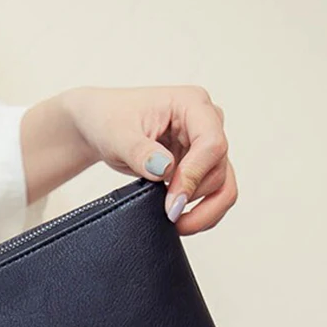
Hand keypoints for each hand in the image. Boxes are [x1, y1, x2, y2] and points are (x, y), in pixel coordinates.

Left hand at [63, 86, 236, 234]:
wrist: (103, 125)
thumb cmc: (111, 119)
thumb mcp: (118, 135)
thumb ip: (140, 152)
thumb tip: (165, 168)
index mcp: (192, 104)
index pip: (211, 143)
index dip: (194, 177)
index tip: (172, 203)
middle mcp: (206, 122)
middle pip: (219, 168)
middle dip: (194, 197)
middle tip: (167, 214)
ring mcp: (205, 145)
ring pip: (223, 185)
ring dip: (204, 210)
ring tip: (174, 222)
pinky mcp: (200, 165)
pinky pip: (214, 194)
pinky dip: (202, 212)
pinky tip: (180, 220)